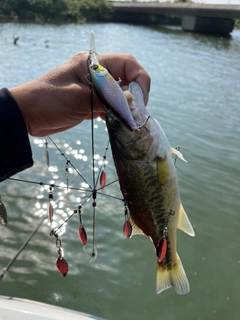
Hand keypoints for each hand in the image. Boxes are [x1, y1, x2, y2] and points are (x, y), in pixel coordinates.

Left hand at [9, 52, 149, 136]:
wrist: (28, 114)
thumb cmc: (49, 100)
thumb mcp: (80, 99)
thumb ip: (107, 101)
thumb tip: (131, 108)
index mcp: (93, 63)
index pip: (128, 63)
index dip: (139, 80)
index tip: (140, 100)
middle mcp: (95, 72)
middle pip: (126, 78)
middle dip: (134, 95)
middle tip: (136, 114)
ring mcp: (93, 87)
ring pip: (119, 93)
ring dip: (126, 106)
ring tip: (128, 120)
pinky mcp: (90, 101)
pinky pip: (110, 104)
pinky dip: (116, 113)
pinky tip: (116, 122)